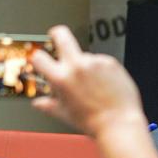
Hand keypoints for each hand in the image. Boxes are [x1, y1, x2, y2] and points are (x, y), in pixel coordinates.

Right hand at [29, 25, 146, 136]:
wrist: (119, 123)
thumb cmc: (93, 122)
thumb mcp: (65, 114)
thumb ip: (49, 106)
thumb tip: (38, 103)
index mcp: (61, 79)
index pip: (39, 57)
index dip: (38, 57)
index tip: (41, 57)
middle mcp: (77, 66)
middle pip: (62, 35)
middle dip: (56, 33)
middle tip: (56, 36)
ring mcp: (95, 62)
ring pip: (85, 55)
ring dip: (86, 65)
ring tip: (94, 87)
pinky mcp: (110, 62)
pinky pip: (101, 62)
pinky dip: (102, 70)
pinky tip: (106, 86)